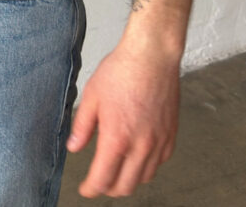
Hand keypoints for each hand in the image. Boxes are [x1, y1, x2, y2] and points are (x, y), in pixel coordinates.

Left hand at [66, 40, 179, 197]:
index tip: (85, 188)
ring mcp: (158, 142)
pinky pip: (159, 163)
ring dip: (128, 179)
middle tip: (99, 181)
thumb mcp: (92, 96)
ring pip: (144, 178)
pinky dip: (147, 166)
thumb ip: (82, 126)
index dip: (90, 189)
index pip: (102, 180)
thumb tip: (74, 147)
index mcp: (117, 139)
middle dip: (108, 188)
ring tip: (118, 169)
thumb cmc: (122, 70)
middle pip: (124, 187)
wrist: (152, 56)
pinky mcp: (171, 135)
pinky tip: (138, 155)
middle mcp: (140, 146)